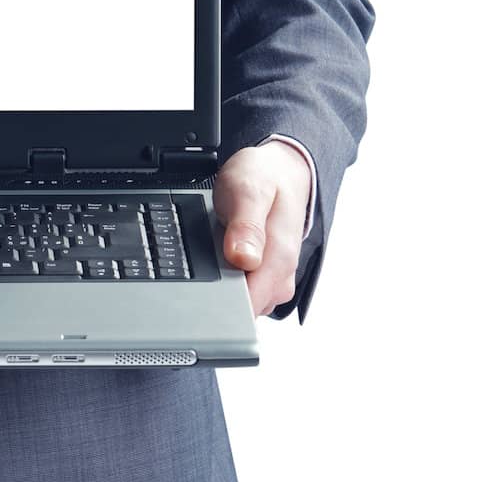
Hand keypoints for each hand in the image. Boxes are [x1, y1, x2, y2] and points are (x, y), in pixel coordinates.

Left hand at [214, 141, 312, 315]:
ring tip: (213, 249)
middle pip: (240, 309)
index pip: (248, 306)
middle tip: (204, 254)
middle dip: (215, 292)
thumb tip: (243, 258)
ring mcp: (273, 279)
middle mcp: (280, 277)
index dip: (218, 303)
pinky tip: (220, 256)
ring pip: (240, 302)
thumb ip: (247, 225)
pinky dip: (225, 277)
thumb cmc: (265, 178)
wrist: (280, 172)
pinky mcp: (265, 277)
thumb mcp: (250, 190)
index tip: (199, 285)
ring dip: (220, 283)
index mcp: (279, 259)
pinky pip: (240, 290)